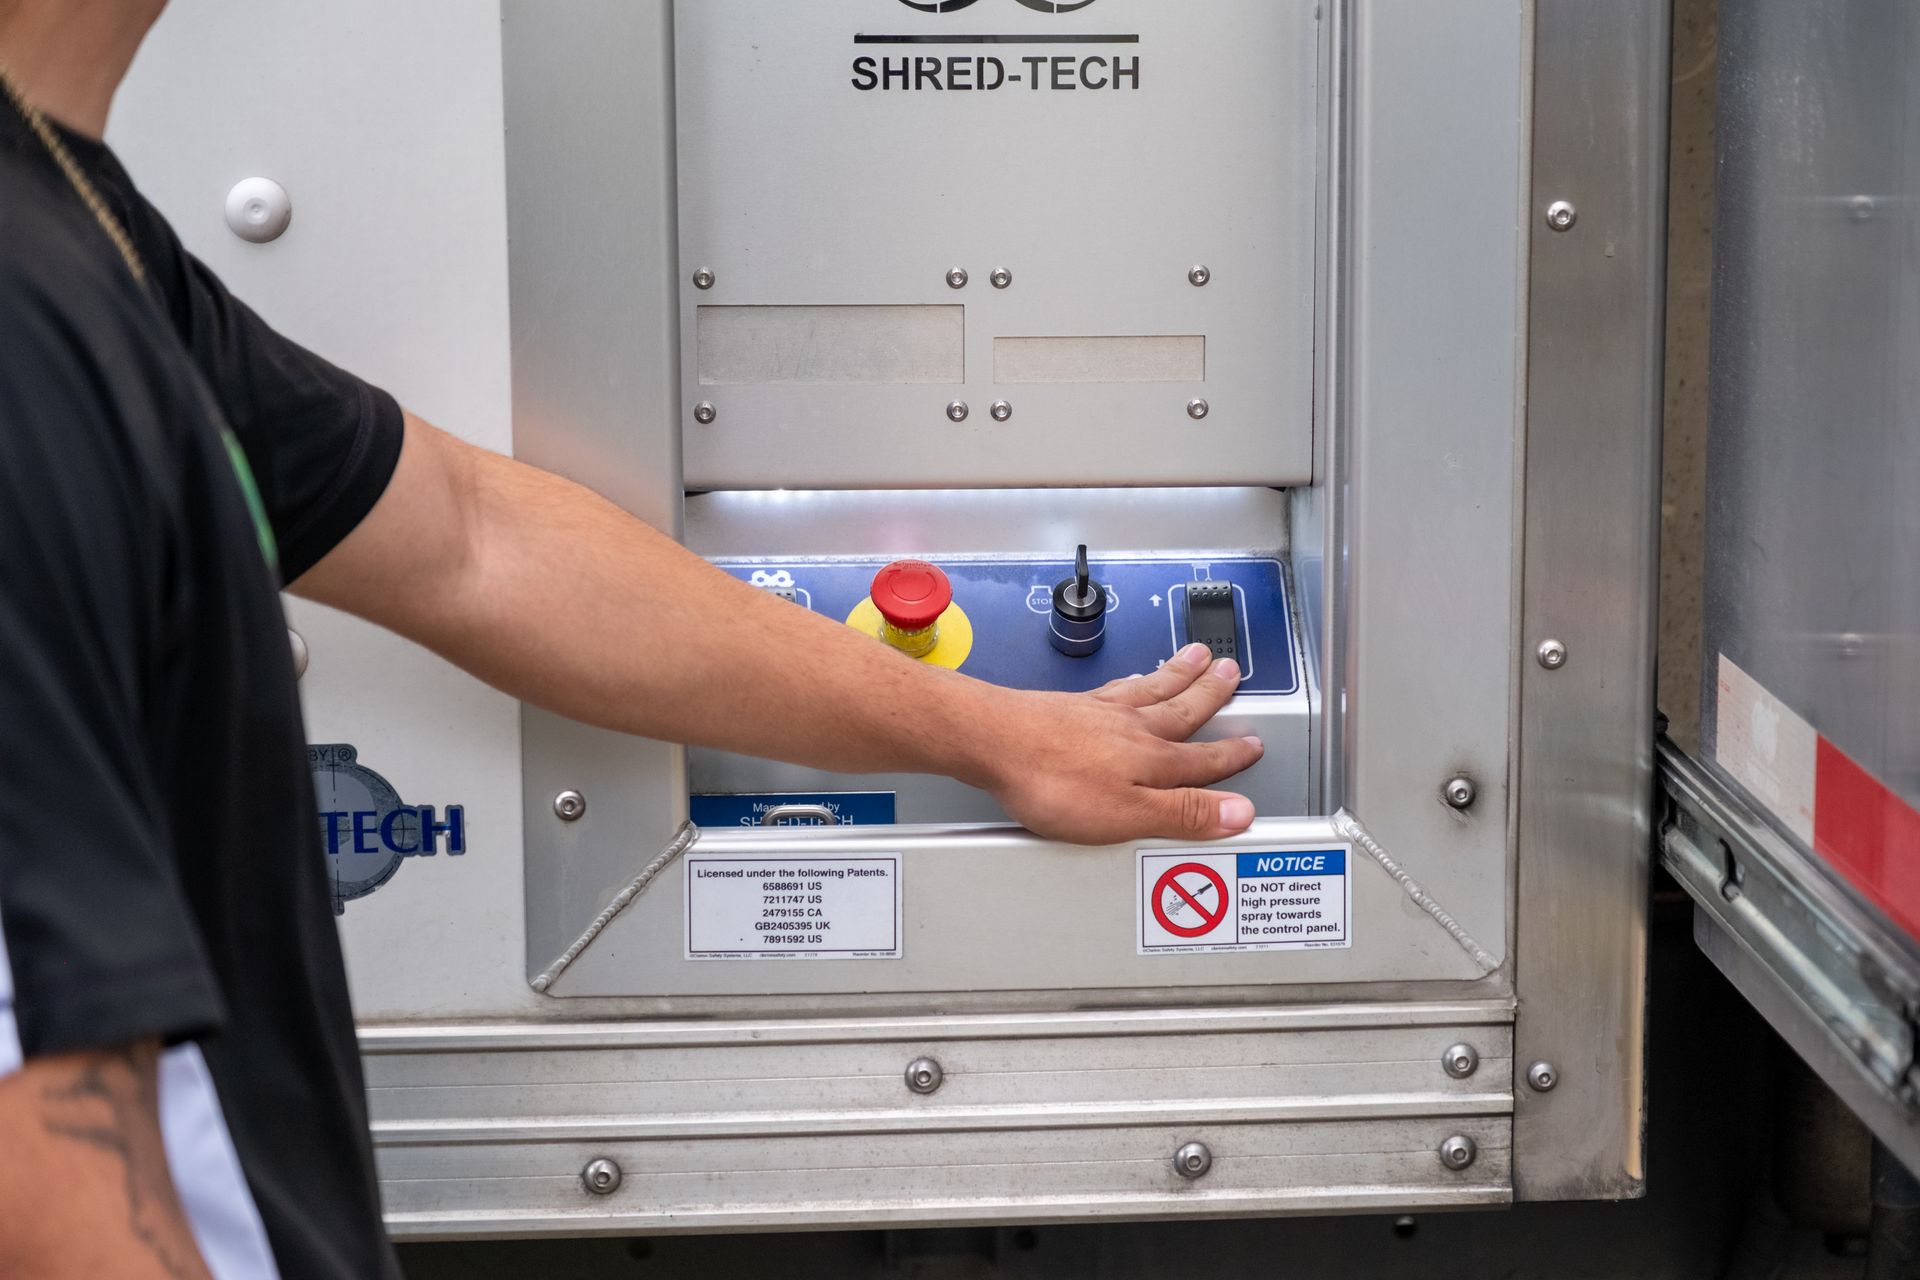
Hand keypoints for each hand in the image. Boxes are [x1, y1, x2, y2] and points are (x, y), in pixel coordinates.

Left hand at [977, 643, 1263, 843]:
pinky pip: (1115, 686)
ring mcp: (1098, 712)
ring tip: (1197, 656)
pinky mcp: (1068, 706)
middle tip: (1231, 673)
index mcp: (1151, 759)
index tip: (1253, 745)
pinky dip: (1133, 678)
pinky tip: (1131, 678)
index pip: (1203, 759)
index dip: (1231, 756)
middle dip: (1210, 694)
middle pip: (1181, 707)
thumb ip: (1183, 814)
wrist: (992, 742)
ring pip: (1151, 688)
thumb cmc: (1051, 781)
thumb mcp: (1126, 814)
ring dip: (1178, 673)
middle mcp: (1131, 728)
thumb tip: (1238, 812)